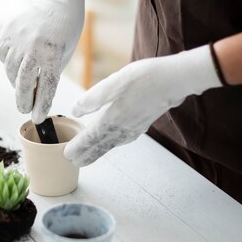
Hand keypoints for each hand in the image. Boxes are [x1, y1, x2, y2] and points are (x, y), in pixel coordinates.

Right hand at [0, 0, 85, 123]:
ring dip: (15, 81)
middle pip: (23, 81)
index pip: (46, 85)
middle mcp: (33, 45)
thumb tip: (32, 96)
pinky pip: (2, 55)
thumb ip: (47, 74)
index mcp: (53, 52)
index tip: (37, 118)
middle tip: (24, 109)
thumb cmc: (64, 35)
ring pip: (10, 70)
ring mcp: (18, 37)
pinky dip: (7, 62)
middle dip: (23, 100)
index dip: (41, 105)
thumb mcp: (63, 56)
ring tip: (23, 82)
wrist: (57, 4)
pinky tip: (17, 60)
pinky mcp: (6, 32)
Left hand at [64, 45, 222, 166]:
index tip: (65, 155)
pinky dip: (111, 144)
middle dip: (85, 155)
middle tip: (72, 163)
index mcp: (112, 119)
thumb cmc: (145, 77)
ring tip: (87, 157)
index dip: (77, 147)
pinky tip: (111, 142)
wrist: (175, 80)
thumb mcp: (114, 83)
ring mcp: (134, 128)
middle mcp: (122, 128)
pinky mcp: (142, 124)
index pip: (89, 139)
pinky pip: (121, 139)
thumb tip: (75, 110)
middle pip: (99, 147)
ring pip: (110, 144)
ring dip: (97, 152)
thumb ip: (93, 98)